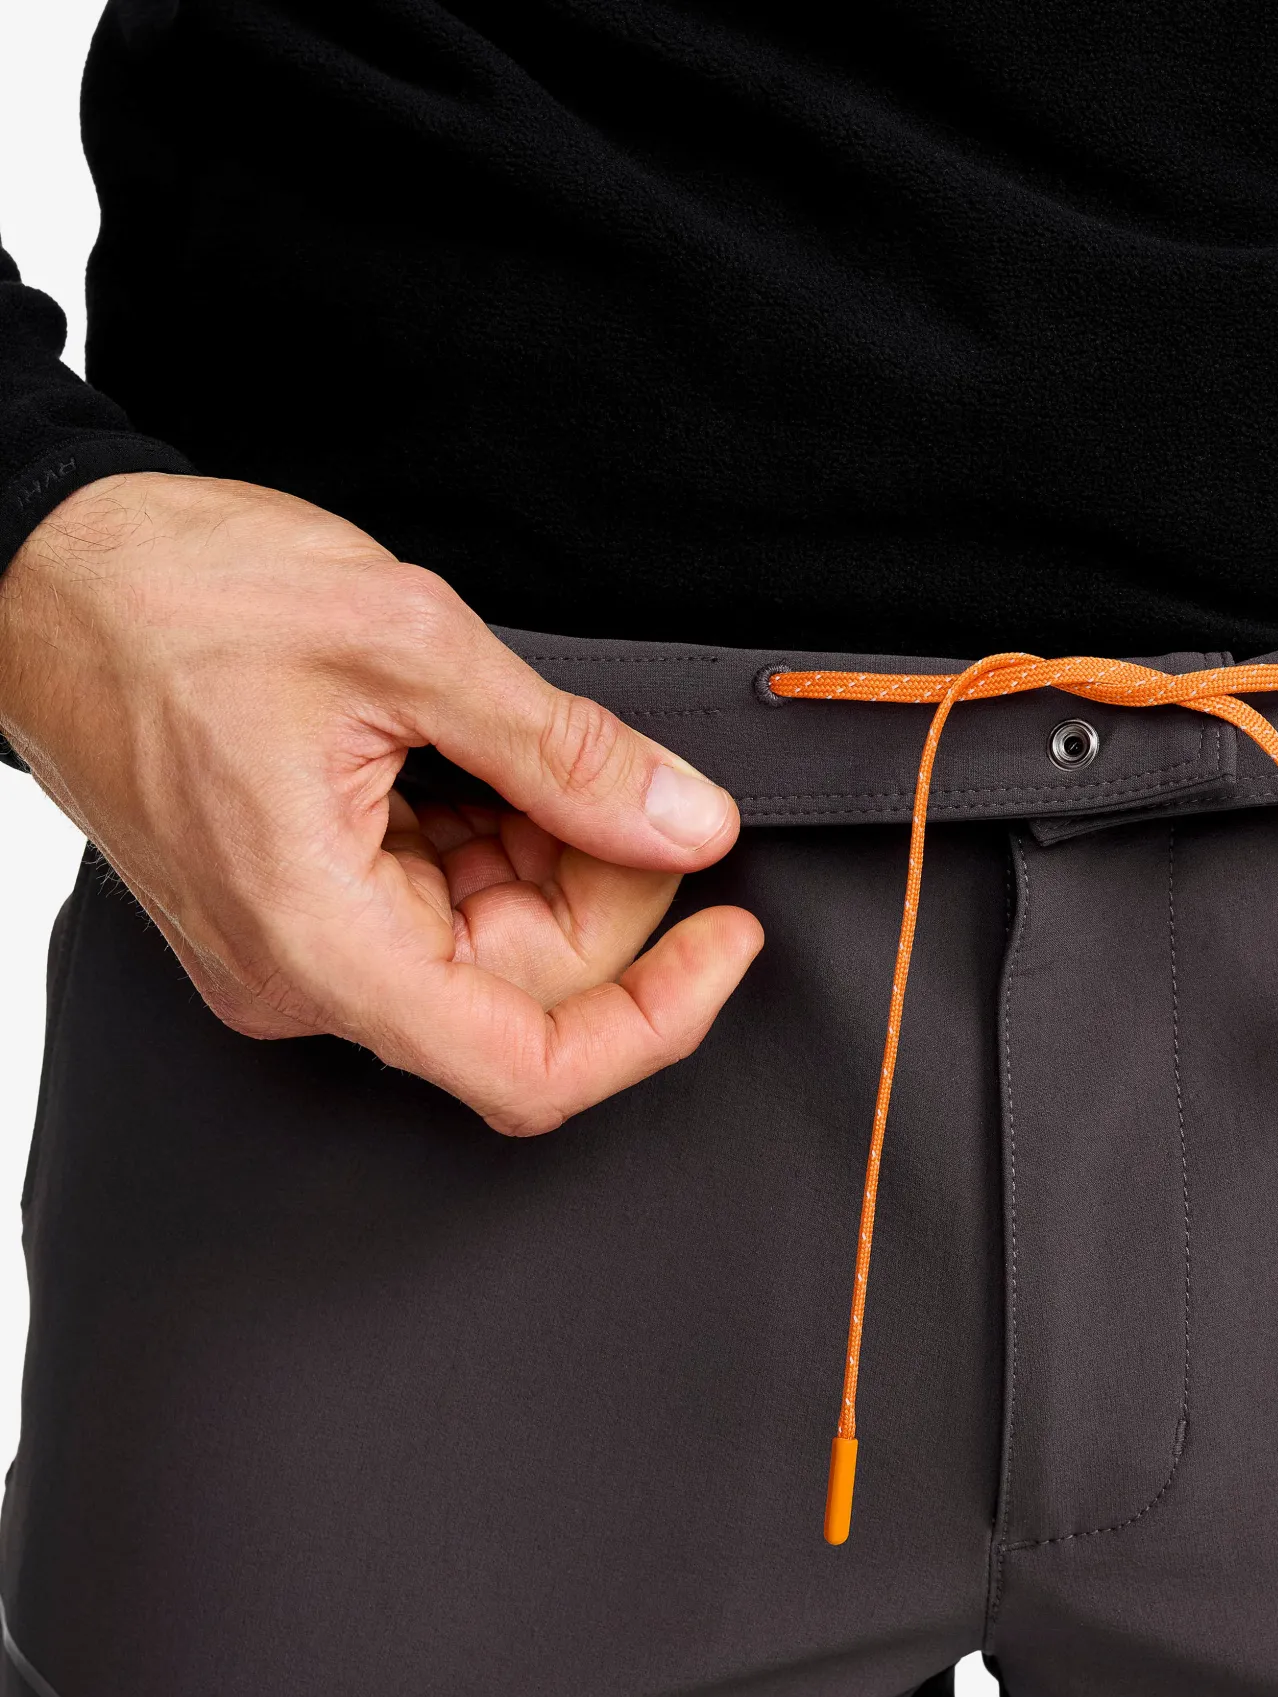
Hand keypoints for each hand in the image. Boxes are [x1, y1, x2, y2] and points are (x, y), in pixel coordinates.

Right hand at [0, 473, 761, 1131]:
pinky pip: (443, 910)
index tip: (727, 937)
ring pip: (494, 950)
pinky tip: (482, 759)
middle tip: (628, 777)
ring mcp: (302, 949)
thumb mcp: (405, 646)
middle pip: (530, 997)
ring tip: (526, 741)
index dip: (659, 1017)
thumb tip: (687, 823)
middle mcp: (306, 977)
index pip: (531, 1067)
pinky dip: (497, 841)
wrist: (38, 566)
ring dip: (552, 856)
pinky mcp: (306, 907)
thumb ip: (567, 753)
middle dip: (610, 892)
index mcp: (321, 944)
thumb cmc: (171, 596)